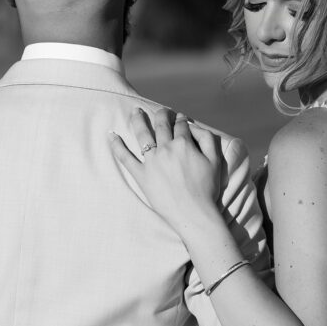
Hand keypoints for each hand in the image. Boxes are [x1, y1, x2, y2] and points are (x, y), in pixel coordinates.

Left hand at [110, 107, 223, 235]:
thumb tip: (194, 126)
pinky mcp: (141, 175)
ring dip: (138, 120)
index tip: (180, 118)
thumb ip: (207, 139)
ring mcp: (151, 161)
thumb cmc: (207, 189)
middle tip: (161, 111)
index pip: (181, 125)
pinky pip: (125, 158)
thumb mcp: (215, 161)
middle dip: (161, 114)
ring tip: (135, 111)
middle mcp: (166, 149)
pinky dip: (117, 146)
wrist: (193, 214)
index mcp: (184, 144)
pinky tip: (111, 135)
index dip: (181, 119)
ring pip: (142, 134)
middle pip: (161, 125)